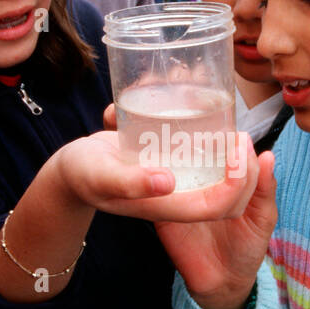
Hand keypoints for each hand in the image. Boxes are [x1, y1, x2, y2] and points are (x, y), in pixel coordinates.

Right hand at [53, 130, 260, 223]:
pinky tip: (195, 103)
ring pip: (211, 164)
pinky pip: (195, 149)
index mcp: (167, 204)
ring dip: (224, 145)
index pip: (218, 205)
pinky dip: (203, 129)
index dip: (238, 185)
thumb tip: (168, 182)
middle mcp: (175, 193)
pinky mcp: (165, 160)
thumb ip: (131, 183)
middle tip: (240, 131)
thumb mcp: (102, 177)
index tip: (241, 152)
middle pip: (223, 188)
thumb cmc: (81, 174)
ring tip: (227, 116)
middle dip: (240, 165)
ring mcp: (172, 177)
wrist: (68, 168)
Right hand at [155, 150, 276, 308]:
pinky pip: (157, 193)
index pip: (229, 152)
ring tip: (193, 149)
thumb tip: (267, 155)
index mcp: (227, 179)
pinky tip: (164, 171)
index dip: (234, 144)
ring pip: (178, 166)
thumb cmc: (246, 248)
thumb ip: (265, 189)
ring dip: (183, 156)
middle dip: (208, 144)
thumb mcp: (263, 218)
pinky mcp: (162, 210)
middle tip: (214, 141)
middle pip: (201, 154)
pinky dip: (160, 180)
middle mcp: (203, 181)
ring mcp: (181, 194)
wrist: (223, 283)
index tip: (239, 139)